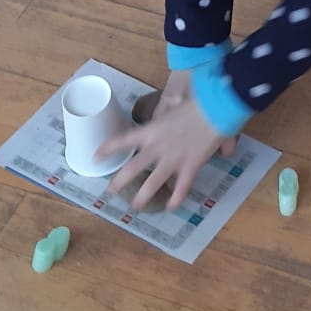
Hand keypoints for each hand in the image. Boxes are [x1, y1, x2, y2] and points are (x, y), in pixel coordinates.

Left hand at [101, 70, 236, 210]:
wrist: (214, 108)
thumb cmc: (196, 103)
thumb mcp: (176, 108)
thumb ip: (172, 115)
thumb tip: (173, 110)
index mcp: (151, 130)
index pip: (123, 140)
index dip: (108, 149)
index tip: (96, 156)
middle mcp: (157, 147)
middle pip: (132, 168)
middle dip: (119, 181)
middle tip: (110, 191)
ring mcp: (172, 159)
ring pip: (152, 183)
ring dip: (142, 197)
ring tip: (135, 206)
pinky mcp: (189, 167)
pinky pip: (180, 188)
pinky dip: (175, 199)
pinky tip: (171, 207)